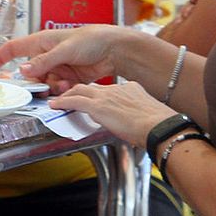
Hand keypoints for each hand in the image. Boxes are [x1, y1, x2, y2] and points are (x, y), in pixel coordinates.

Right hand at [0, 25, 125, 93]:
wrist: (113, 49)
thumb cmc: (90, 39)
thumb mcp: (64, 49)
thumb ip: (43, 62)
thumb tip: (22, 71)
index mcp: (39, 43)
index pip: (11, 50)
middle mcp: (45, 56)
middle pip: (29, 75)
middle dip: (35, 82)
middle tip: (43, 85)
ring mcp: (56, 68)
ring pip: (43, 84)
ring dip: (52, 87)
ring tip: (65, 82)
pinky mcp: (67, 79)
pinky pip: (57, 90)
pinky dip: (62, 90)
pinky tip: (71, 85)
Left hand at [48, 81, 176, 146]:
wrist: (159, 127)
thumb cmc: (158, 126)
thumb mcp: (147, 114)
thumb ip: (138, 115)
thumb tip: (136, 126)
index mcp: (131, 89)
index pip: (110, 90)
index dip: (99, 95)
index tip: (96, 100)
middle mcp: (116, 89)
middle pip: (92, 87)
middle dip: (79, 91)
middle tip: (70, 96)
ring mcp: (106, 96)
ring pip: (80, 90)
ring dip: (67, 95)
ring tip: (59, 100)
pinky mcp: (97, 106)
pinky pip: (74, 101)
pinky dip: (62, 102)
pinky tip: (55, 105)